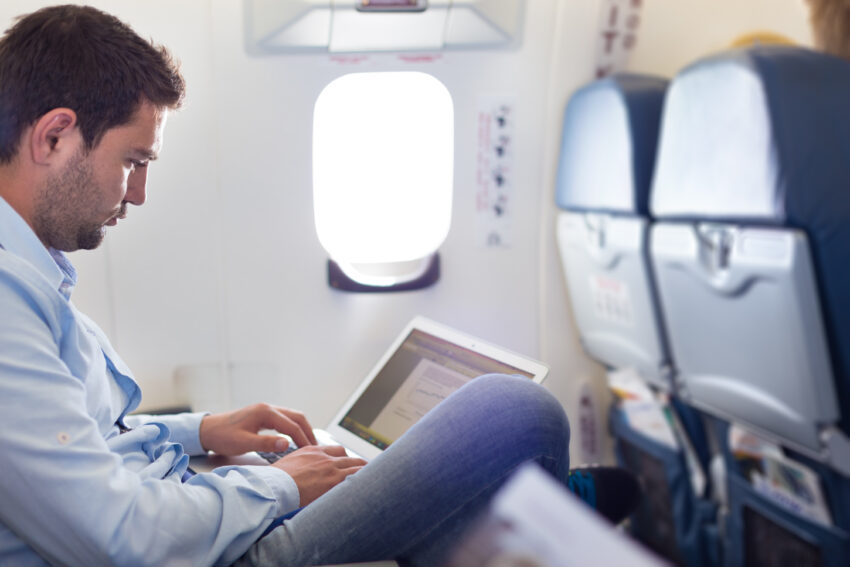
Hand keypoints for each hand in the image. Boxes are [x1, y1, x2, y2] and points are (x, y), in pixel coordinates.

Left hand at [199, 403, 317, 455]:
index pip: (292, 425)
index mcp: (265, 412)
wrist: (207, 431)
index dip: (304, 439)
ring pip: (292, 417)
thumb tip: (287, 444)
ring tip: (309, 445)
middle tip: (316, 448)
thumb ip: (265, 444)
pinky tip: (295, 439)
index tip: (313, 452)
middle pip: (297, 417)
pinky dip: (294, 428)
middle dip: (308, 432)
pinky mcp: (263, 415)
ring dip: (302, 429)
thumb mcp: (243, 443)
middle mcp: (268, 408)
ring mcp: (266, 410)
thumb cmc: (222, 437)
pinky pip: (285, 419)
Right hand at [272, 445, 365, 505]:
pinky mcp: (335, 481)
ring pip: (356, 466)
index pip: (334, 450)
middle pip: (347, 456)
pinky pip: (356, 478)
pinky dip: (364, 480)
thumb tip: (294, 473)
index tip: (345, 462)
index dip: (342, 457)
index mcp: (311, 451)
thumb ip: (296, 465)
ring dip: (364, 471)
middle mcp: (324, 457)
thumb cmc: (275, 480)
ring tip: (372, 477)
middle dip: (356, 463)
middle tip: (362, 469)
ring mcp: (331, 468)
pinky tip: (369, 485)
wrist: (276, 486)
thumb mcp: (285, 465)